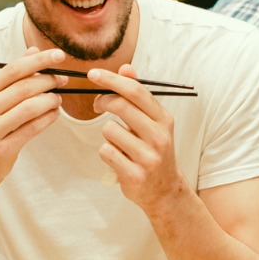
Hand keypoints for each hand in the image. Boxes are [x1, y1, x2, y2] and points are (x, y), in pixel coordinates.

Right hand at [0, 47, 64, 193]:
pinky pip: (32, 128)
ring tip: (58, 100)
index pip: (12, 69)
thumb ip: (11, 79)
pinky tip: (54, 115)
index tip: (58, 55)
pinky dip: (48, 119)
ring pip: (30, 107)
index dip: (38, 60)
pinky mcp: (1, 149)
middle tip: (63, 80)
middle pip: (23, 87)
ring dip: (51, 101)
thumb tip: (33, 51)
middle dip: (49, 80)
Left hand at [90, 65, 185, 213]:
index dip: (112, 79)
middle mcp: (159, 137)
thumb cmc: (154, 150)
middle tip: (98, 104)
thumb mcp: (153, 122)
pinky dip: (106, 152)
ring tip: (119, 143)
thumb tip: (126, 68)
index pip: (136, 91)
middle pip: (121, 106)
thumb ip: (138, 96)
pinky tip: (118, 158)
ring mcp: (148, 157)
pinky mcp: (134, 175)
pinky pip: (106, 152)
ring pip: (109, 130)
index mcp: (164, 120)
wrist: (165, 191)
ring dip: (108, 134)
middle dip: (103, 101)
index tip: (93, 74)